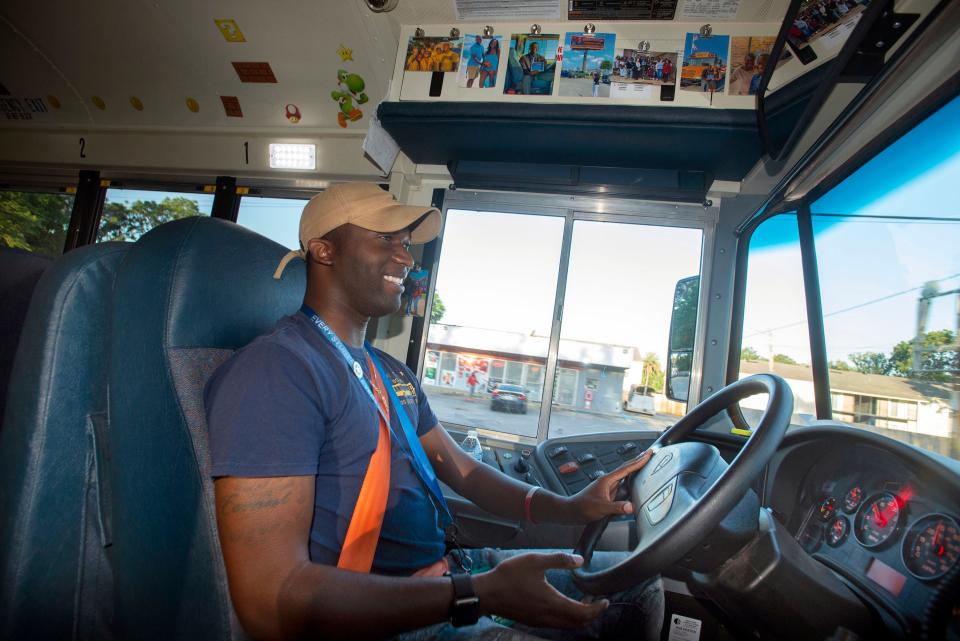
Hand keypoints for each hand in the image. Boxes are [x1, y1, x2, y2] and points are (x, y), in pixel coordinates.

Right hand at [472, 552, 607, 628]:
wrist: (486, 593)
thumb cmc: (509, 576)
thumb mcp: (535, 561)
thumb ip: (560, 560)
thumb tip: (581, 561)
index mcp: (553, 603)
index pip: (583, 613)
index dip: (597, 608)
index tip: (605, 600)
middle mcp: (549, 617)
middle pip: (578, 623)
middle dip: (591, 614)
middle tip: (597, 602)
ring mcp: (540, 621)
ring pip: (567, 625)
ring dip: (579, 617)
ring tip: (583, 602)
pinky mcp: (533, 621)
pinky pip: (557, 624)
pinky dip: (567, 618)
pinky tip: (563, 604)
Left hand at [565, 449, 653, 523]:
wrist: (572, 511)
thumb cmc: (583, 507)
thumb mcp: (601, 508)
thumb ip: (616, 507)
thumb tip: (631, 506)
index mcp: (607, 480)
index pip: (626, 468)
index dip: (639, 461)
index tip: (648, 454)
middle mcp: (608, 480)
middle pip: (626, 467)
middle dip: (638, 460)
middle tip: (650, 453)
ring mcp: (608, 486)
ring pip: (624, 474)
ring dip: (634, 467)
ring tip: (644, 463)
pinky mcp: (607, 492)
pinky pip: (622, 482)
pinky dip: (630, 478)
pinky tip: (632, 479)